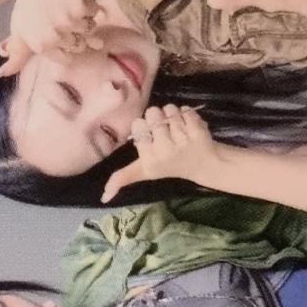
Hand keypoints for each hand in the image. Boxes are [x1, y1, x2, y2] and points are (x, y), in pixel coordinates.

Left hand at [0, 0, 103, 77]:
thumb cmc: (27, 4)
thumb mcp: (18, 31)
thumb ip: (16, 57)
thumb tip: (1, 75)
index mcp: (41, 46)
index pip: (66, 59)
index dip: (68, 49)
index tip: (67, 39)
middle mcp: (56, 37)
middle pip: (79, 46)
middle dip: (76, 36)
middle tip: (69, 20)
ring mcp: (70, 23)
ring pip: (89, 31)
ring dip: (86, 21)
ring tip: (75, 10)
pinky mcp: (82, 7)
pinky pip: (95, 14)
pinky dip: (92, 7)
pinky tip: (82, 0)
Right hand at [101, 105, 216, 201]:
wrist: (204, 164)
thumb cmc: (169, 166)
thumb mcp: (144, 172)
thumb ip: (123, 178)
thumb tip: (103, 197)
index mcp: (149, 159)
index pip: (138, 125)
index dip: (144, 128)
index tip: (151, 139)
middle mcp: (164, 150)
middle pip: (152, 113)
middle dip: (157, 119)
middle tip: (165, 133)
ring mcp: (182, 139)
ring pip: (168, 109)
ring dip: (172, 115)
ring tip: (177, 129)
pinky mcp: (197, 130)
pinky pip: (185, 109)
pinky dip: (186, 114)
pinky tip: (189, 127)